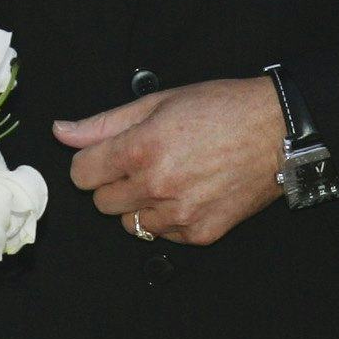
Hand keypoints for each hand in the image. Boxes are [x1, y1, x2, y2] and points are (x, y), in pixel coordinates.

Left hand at [57, 75, 286, 246]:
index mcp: (141, 150)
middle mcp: (157, 186)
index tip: (105, 155)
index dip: (90, 162)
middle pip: (101, 202)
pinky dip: (167, 219)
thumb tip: (62, 132)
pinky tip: (187, 193)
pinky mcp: (202, 233)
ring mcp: (181, 214)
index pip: (82, 174)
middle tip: (140, 163)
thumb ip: (104, 123)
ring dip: (138, 204)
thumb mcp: (158, 102)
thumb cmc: (220, 109)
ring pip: (130, 223)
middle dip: (112, 183)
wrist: (277, 131)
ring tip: (166, 178)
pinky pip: (163, 235)